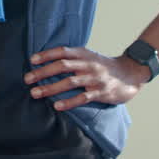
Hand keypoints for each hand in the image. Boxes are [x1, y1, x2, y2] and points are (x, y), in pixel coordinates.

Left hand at [24, 46, 148, 109]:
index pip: (62, 52)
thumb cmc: (104, 66)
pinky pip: (83, 97)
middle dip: (43, 72)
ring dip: (50, 88)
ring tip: (35, 93)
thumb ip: (72, 58)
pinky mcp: (101, 92)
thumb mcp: (89, 56)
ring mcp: (95, 78)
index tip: (32, 60)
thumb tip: (48, 62)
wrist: (131, 73)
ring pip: (70, 82)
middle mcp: (88, 64)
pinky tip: (57, 106)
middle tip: (27, 79)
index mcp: (84, 54)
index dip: (46, 55)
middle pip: (62, 66)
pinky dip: (69, 102)